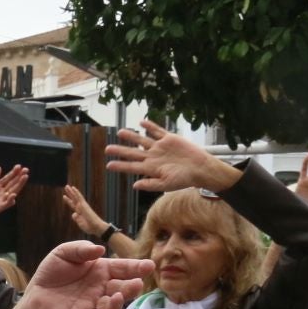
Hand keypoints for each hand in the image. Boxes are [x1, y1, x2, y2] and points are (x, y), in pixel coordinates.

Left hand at [0, 165, 29, 225]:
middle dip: (20, 176)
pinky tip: (13, 194)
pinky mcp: (0, 207)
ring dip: (19, 184)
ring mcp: (2, 199)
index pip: (8, 178)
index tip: (19, 166)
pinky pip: (7, 203)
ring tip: (25, 177)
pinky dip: (10, 199)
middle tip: (26, 169)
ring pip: (13, 191)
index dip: (13, 172)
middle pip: (13, 183)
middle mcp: (2, 192)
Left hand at [18, 241, 154, 308]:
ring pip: (111, 306)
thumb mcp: (64, 252)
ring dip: (117, 303)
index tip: (149, 266)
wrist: (35, 293)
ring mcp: (93, 304)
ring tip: (118, 298)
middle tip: (138, 284)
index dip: (136, 267)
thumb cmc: (53, 271)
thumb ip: (81, 249)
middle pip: (122, 288)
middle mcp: (101, 287)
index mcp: (102, 270)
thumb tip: (100, 249)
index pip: (123, 268)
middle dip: (131, 287)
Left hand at [62, 185, 106, 236]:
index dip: (68, 200)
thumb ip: (76, 218)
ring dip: (71, 191)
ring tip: (67, 186)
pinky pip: (79, 197)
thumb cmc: (89, 227)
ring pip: (76, 197)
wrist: (96, 227)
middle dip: (69, 194)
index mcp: (79, 212)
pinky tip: (73, 188)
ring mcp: (82, 206)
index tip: (64, 196)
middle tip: (66, 187)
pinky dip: (76, 192)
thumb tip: (74, 213)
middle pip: (74, 199)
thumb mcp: (80, 223)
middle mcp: (81, 208)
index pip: (73, 205)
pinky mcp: (84, 205)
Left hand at [105, 119, 240, 192]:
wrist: (200, 168)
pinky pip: (157, 131)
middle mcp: (153, 157)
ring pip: (142, 140)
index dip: (121, 166)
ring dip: (131, 136)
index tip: (109, 165)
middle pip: (133, 153)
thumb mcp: (166, 185)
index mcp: (151, 169)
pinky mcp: (169, 139)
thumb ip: (150, 185)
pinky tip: (142, 123)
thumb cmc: (184, 179)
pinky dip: (150, 126)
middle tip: (107, 148)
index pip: (132, 167)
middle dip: (120, 151)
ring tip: (120, 132)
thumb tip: (134, 185)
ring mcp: (160, 147)